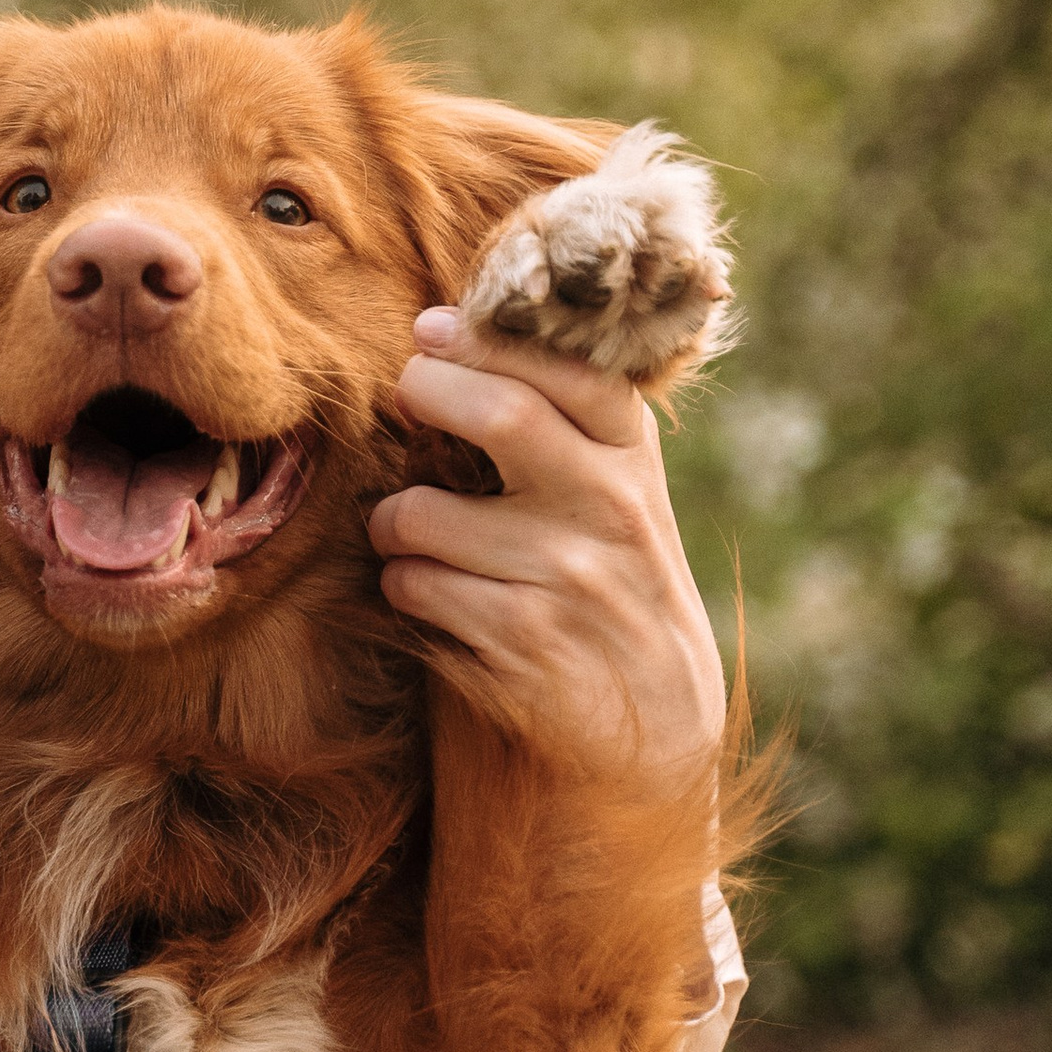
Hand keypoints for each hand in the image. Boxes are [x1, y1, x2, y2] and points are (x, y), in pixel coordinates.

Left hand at [365, 309, 725, 780]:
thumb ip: (561, 420)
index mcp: (631, 459)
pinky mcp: (522, 642)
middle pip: (501, 412)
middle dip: (426, 391)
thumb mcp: (619, 492)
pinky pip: (411, 587)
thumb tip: (444, 331)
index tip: (431, 332)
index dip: (485, 338)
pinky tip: (438, 599)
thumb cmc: (614, 579)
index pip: (567, 368)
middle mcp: (609, 509)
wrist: (658, 720)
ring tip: (415, 534)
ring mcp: (567, 578)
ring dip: (393, 521)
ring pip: (421, 513)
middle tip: (404, 400)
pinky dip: (403, 585)